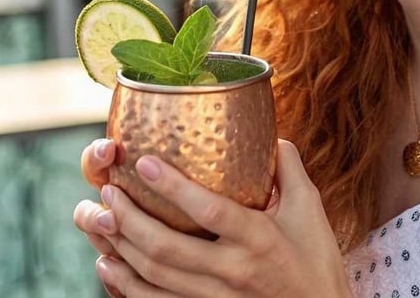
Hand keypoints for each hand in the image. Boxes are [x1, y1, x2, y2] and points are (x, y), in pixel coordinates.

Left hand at [74, 139, 350, 296]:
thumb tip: (272, 136)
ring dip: (123, 247)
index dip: (174, 187)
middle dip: (131, 218)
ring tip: (102, 218)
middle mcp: (232, 271)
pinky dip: (127, 285)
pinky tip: (108, 265)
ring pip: (156, 276)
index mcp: (258, 239)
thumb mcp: (311, 210)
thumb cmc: (317, 262)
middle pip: (168, 248)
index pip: (209, 211)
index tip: (145, 163)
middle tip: (110, 190)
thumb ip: (290, 169)